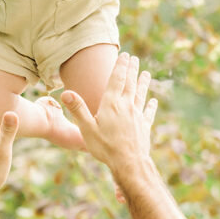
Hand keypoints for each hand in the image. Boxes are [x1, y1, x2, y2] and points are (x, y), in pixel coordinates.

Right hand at [61, 53, 156, 172]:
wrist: (129, 163)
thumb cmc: (105, 147)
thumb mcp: (86, 128)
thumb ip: (78, 109)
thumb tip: (66, 93)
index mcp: (111, 104)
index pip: (116, 80)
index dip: (120, 66)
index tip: (124, 55)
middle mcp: (126, 106)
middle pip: (130, 84)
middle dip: (132, 70)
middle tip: (134, 58)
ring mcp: (137, 116)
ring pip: (141, 95)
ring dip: (143, 83)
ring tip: (146, 73)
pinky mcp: (144, 127)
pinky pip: (148, 113)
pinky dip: (151, 106)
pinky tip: (154, 101)